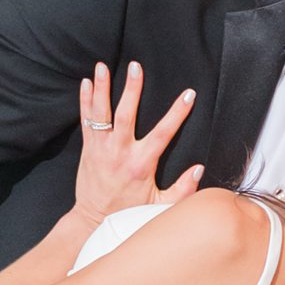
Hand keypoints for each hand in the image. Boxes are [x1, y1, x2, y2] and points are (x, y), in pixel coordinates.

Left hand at [74, 62, 199, 226]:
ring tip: (102, 66)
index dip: (177, 113)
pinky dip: (85, 101)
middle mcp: (120, 153)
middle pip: (126, 114)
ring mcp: (101, 149)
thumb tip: (199, 169)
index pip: (163, 133)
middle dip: (132, 89)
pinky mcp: (88, 149)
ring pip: (102, 113)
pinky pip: (86, 120)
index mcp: (141, 164)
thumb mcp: (159, 205)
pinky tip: (87, 83)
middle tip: (136, 67)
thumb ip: (182, 189)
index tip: (188, 95)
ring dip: (103, 88)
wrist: (92, 218)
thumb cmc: (126, 212)